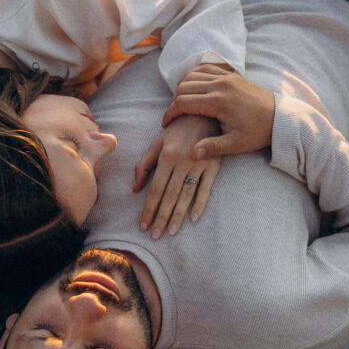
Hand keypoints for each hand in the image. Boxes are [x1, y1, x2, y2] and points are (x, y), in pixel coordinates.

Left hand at [133, 114, 220, 238]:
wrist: (203, 113)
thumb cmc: (177, 130)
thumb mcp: (157, 143)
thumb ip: (144, 165)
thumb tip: (134, 189)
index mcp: (166, 156)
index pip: (155, 189)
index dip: (148, 209)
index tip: (142, 226)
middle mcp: (182, 162)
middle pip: (169, 196)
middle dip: (161, 218)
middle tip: (155, 236)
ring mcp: (199, 165)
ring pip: (186, 195)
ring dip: (178, 216)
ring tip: (171, 232)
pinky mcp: (214, 166)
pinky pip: (206, 189)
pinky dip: (200, 204)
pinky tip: (193, 219)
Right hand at [162, 64, 275, 157]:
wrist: (280, 117)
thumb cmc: (258, 132)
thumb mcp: (236, 144)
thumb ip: (212, 148)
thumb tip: (191, 154)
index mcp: (218, 102)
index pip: (183, 103)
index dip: (170, 113)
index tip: (166, 124)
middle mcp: (220, 85)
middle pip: (184, 87)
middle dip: (174, 102)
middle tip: (173, 116)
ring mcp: (227, 77)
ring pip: (192, 75)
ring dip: (182, 87)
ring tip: (181, 103)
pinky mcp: (232, 74)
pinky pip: (206, 68)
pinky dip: (195, 75)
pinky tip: (192, 86)